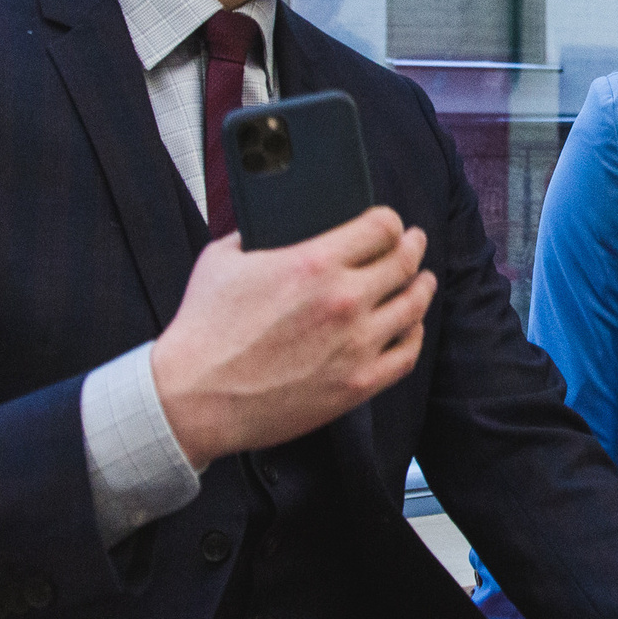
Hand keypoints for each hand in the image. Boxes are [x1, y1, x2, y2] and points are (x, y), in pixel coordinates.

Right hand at [149, 205, 435, 464]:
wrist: (194, 398)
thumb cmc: (204, 329)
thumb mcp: (222, 259)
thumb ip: (255, 234)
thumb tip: (275, 222)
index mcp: (314, 263)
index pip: (381, 227)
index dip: (391, 220)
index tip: (392, 222)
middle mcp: (344, 300)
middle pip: (404, 263)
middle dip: (412, 247)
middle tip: (414, 242)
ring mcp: (355, 345)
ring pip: (413, 307)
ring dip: (422, 288)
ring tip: (423, 281)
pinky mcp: (356, 384)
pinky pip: (407, 355)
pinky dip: (414, 335)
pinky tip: (411, 327)